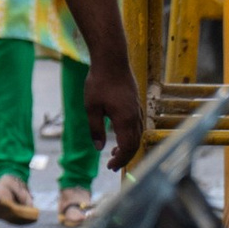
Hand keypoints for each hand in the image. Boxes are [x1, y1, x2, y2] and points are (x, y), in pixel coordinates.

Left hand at [85, 55, 143, 171]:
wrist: (112, 60)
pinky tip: (120, 136)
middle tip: (112, 166)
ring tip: (114, 153)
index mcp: (125, 119)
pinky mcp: (135, 103)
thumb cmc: (99, 82)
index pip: (127, 147)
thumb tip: (99, 148)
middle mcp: (135, 116)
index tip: (110, 167)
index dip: (120, 160)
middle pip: (135, 144)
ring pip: (137, 135)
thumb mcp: (91, 108)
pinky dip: (130, 136)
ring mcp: (137, 109)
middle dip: (125, 157)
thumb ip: (95, 129)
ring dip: (128, 147)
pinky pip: (137, 126)